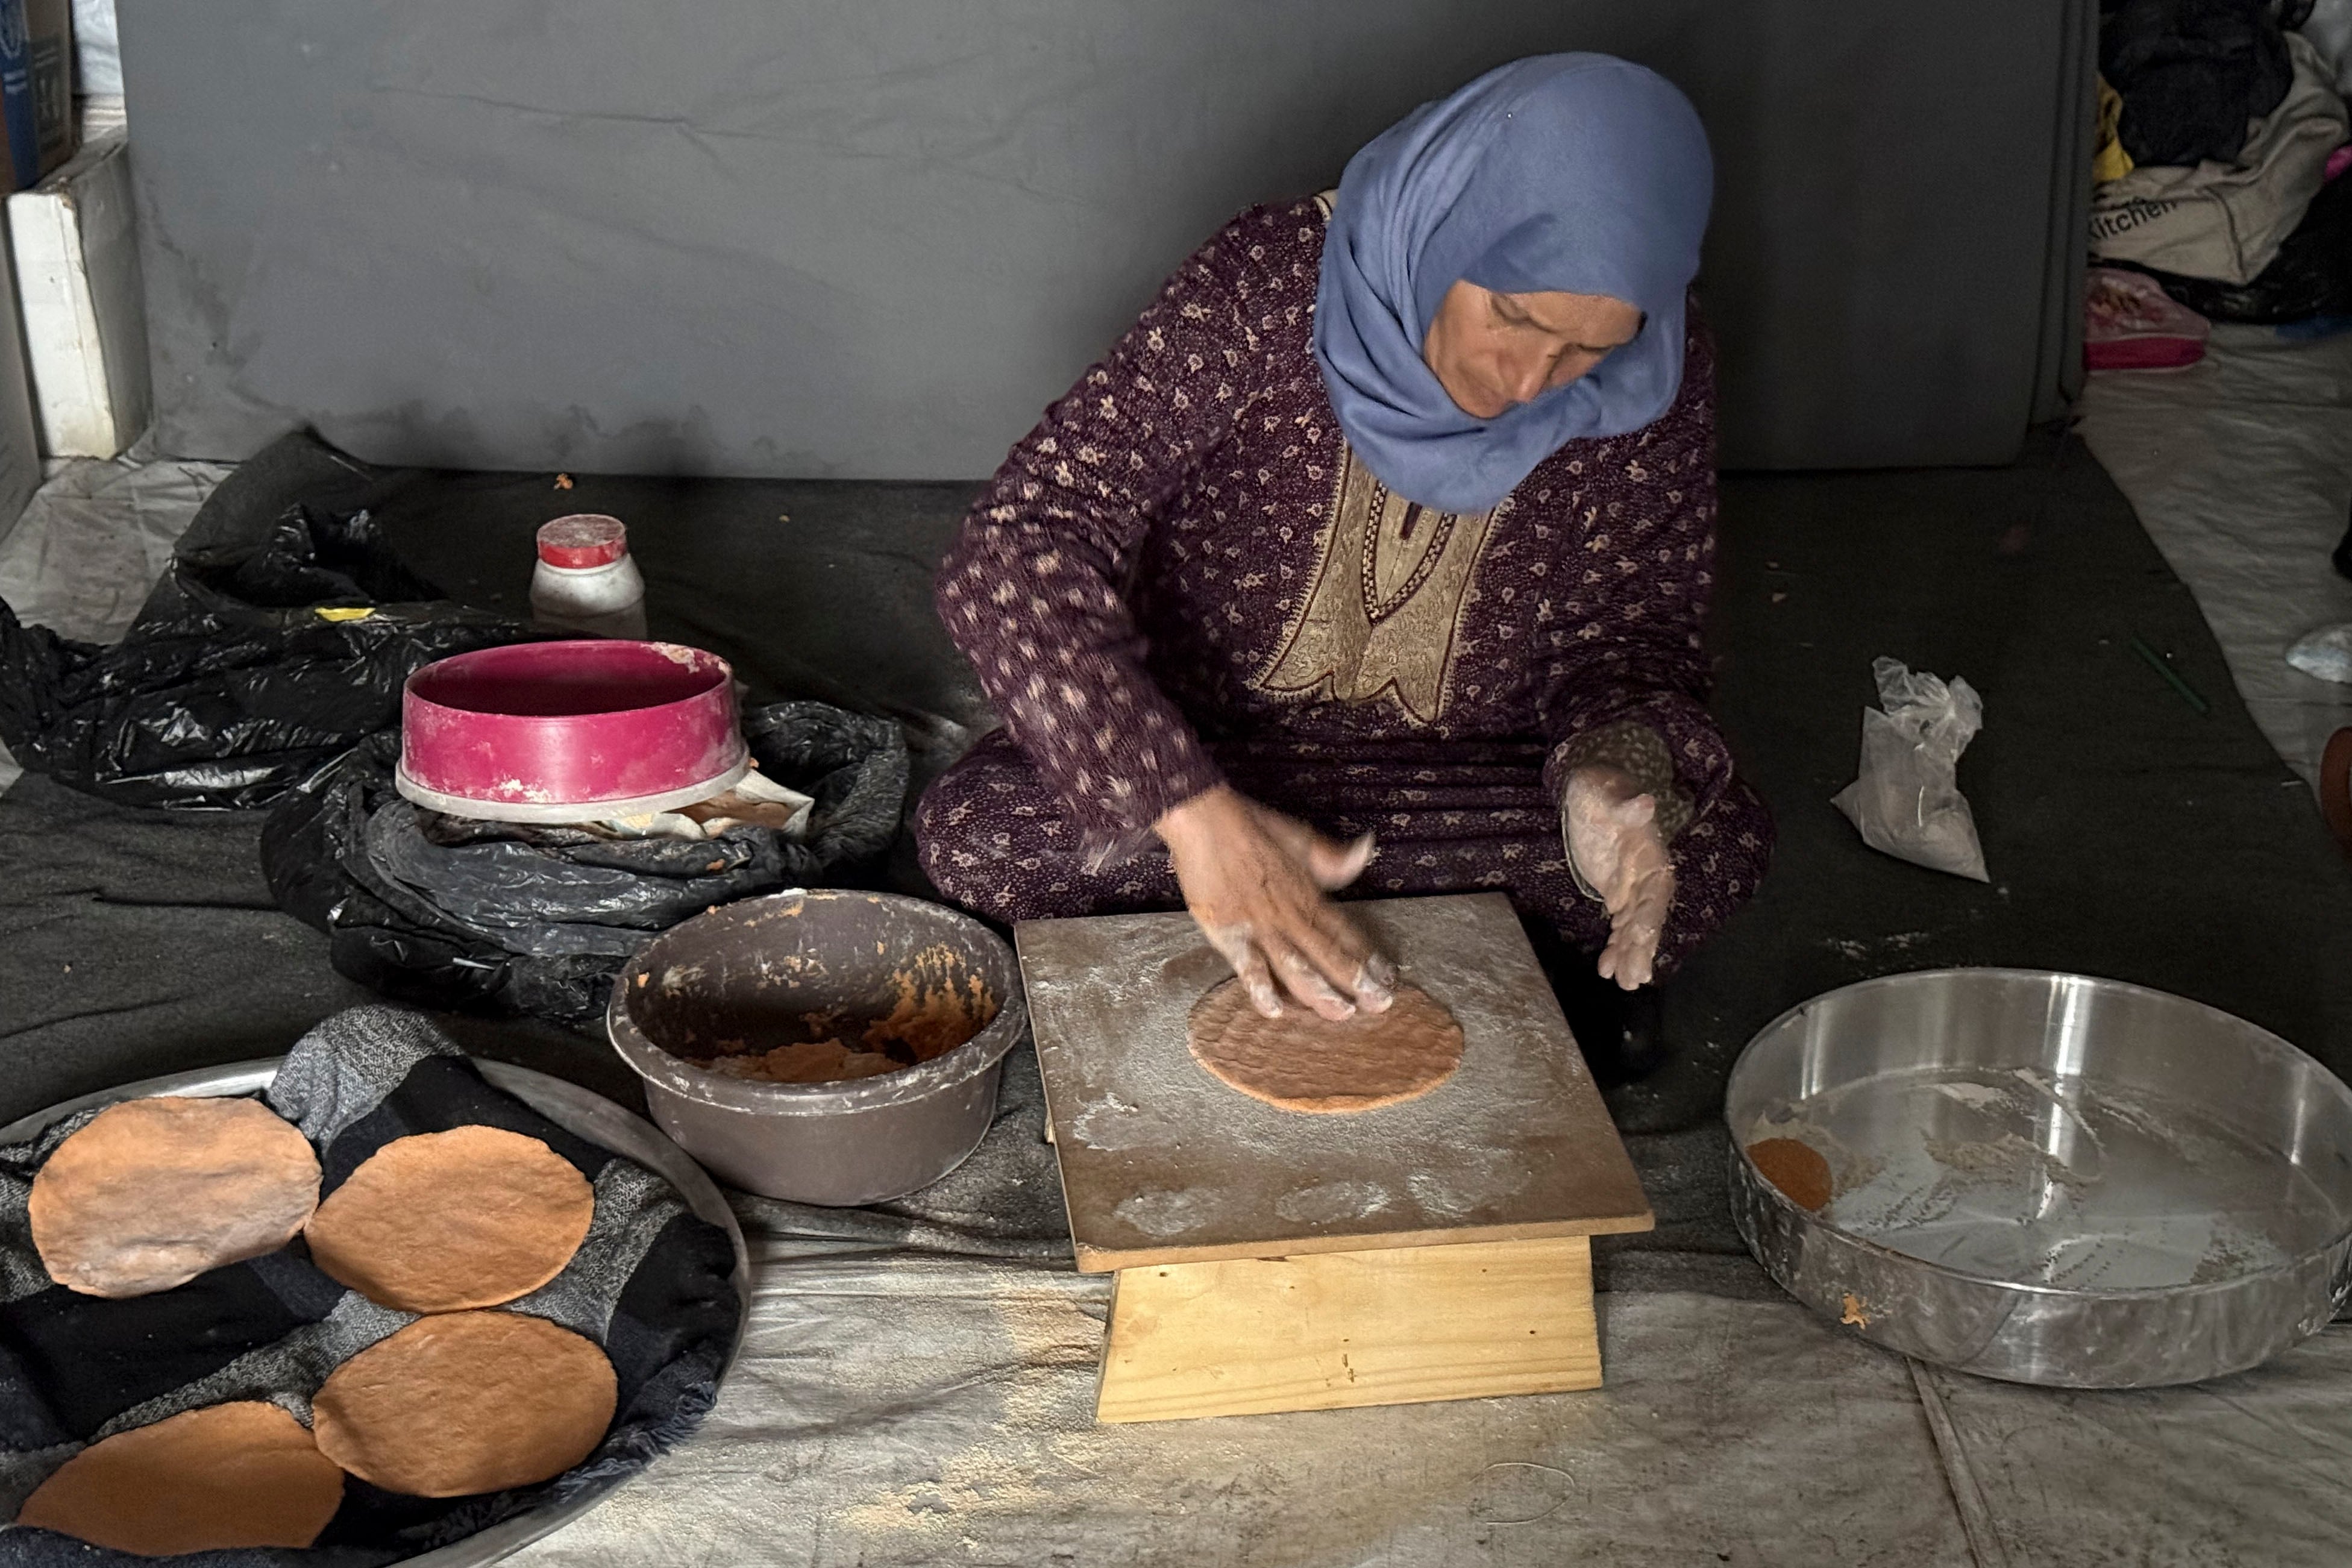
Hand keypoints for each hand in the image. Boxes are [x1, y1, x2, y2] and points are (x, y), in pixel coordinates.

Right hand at [1155, 785, 1396, 1020]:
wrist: (1206, 819)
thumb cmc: (1251, 826)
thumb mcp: (1300, 837)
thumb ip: (1333, 856)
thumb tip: (1368, 849)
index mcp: (1308, 894)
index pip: (1345, 931)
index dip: (1368, 955)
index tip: (1389, 976)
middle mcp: (1290, 915)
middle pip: (1329, 954)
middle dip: (1357, 982)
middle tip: (1381, 1004)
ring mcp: (1261, 927)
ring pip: (1297, 966)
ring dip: (1321, 992)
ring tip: (1342, 1013)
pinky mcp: (1230, 933)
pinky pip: (1248, 966)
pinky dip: (1261, 989)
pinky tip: (1274, 1011)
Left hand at [1562, 765, 1674, 990]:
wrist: (1589, 792)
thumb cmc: (1598, 789)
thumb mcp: (1605, 793)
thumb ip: (1626, 805)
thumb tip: (1646, 802)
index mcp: (1651, 853)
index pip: (1656, 890)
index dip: (1650, 915)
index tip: (1640, 937)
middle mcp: (1647, 876)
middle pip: (1648, 917)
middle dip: (1642, 947)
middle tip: (1636, 979)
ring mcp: (1632, 888)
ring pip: (1635, 928)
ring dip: (1630, 955)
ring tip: (1627, 984)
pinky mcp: (1617, 895)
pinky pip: (1619, 926)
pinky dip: (1614, 947)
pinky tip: (1607, 969)